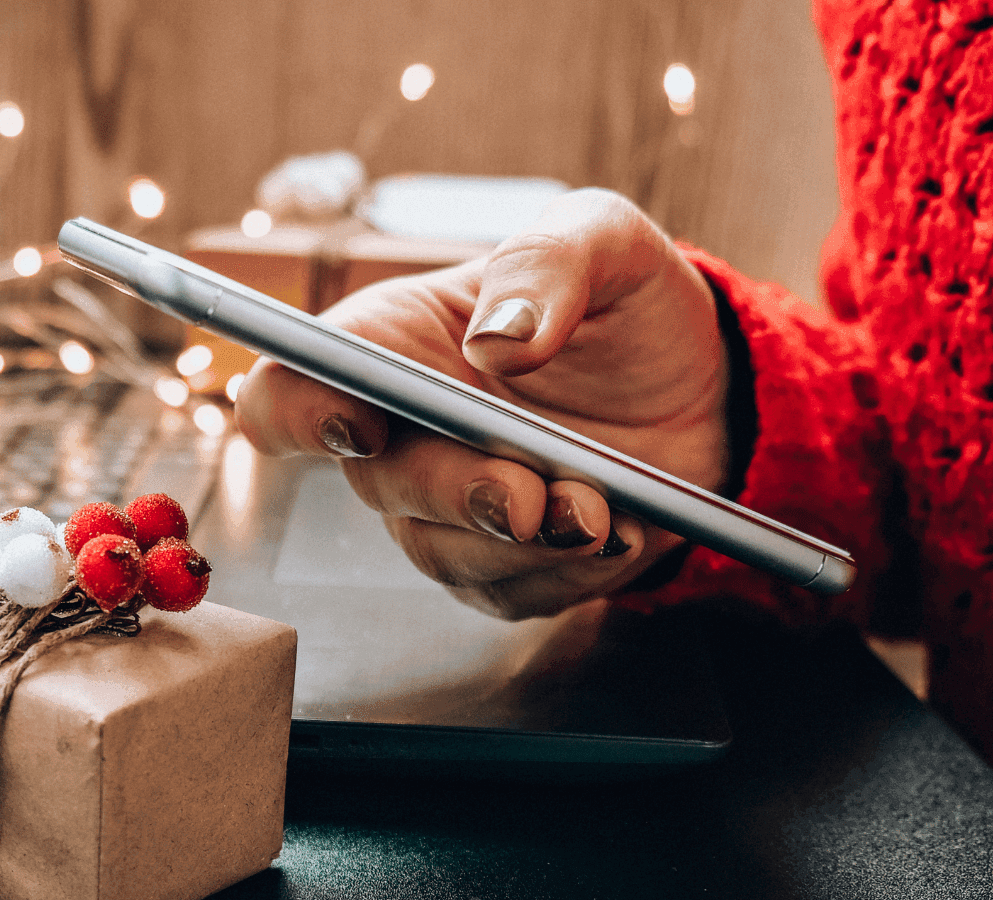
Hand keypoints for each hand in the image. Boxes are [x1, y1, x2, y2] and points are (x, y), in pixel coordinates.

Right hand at [232, 188, 731, 619]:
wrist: (701, 384)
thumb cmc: (624, 302)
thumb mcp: (604, 238)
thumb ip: (548, 262)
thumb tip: (500, 338)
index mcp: (390, 343)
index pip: (291, 387)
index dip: (300, 414)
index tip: (365, 425)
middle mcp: (398, 431)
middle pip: (374, 482)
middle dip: (454, 494)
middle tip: (526, 498)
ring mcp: (443, 505)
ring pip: (441, 552)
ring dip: (521, 545)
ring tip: (601, 512)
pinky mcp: (498, 566)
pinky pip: (508, 593)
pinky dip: (567, 573)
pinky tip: (622, 532)